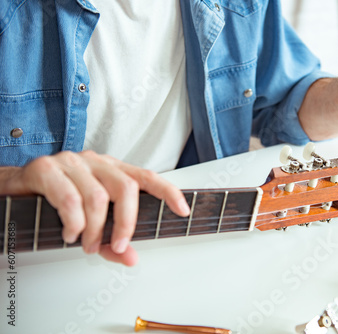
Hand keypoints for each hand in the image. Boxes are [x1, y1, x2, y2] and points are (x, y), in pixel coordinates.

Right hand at [0, 151, 189, 265]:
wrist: (16, 190)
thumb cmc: (57, 202)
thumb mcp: (90, 222)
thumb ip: (111, 240)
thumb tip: (130, 259)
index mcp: (111, 170)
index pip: (147, 177)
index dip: (168, 192)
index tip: (183, 209)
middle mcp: (96, 162)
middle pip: (126, 188)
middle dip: (125, 223)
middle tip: (117, 246)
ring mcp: (72, 163)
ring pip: (98, 197)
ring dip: (95, 230)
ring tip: (86, 244)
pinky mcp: (47, 169)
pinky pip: (69, 199)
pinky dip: (73, 223)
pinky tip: (70, 233)